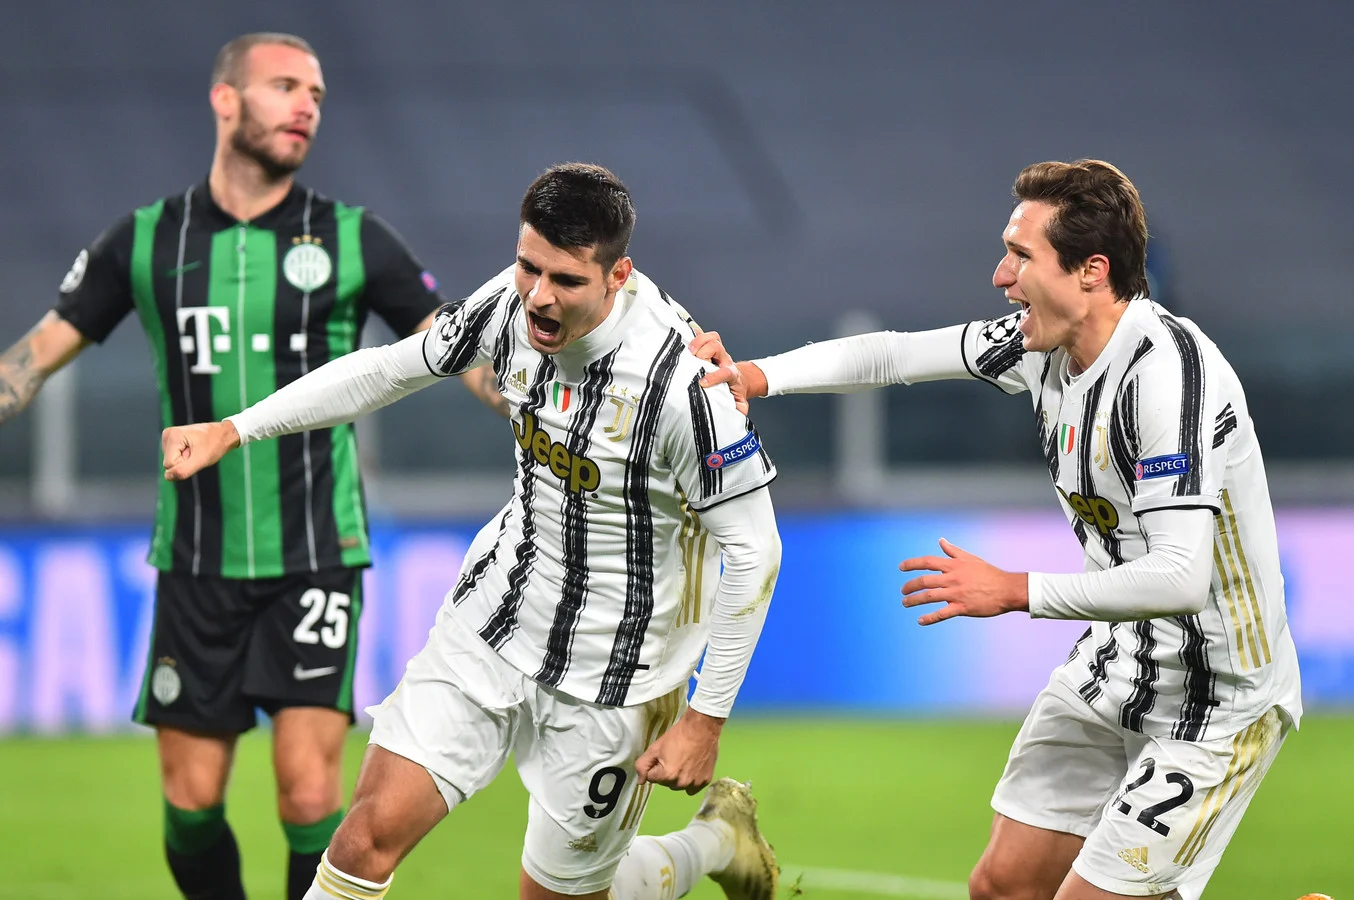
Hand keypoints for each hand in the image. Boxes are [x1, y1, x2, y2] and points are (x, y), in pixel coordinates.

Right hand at [162, 421, 240, 480]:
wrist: (223, 434)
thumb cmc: (214, 445)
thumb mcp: (201, 460)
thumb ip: (183, 470)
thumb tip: (168, 477)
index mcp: (172, 436)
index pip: (169, 465)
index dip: (184, 465)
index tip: (196, 455)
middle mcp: (167, 435)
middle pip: (169, 463)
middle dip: (184, 462)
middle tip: (197, 453)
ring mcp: (169, 438)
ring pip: (172, 461)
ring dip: (185, 460)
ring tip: (196, 451)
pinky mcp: (172, 441)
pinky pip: (174, 458)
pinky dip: (185, 457)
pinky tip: (193, 450)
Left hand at [635, 709, 723, 793]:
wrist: (701, 728)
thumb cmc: (678, 736)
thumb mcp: (655, 748)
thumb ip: (643, 765)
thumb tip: (641, 781)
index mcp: (667, 776)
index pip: (652, 778)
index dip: (656, 766)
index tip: (663, 756)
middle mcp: (681, 784)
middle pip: (666, 783)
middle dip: (666, 773)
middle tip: (674, 757)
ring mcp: (694, 783)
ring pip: (679, 785)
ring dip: (678, 777)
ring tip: (684, 761)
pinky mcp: (705, 781)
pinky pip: (693, 787)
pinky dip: (691, 780)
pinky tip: (693, 767)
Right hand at [687, 331, 766, 413]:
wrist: (738, 380)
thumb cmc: (733, 391)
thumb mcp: (738, 403)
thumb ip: (738, 409)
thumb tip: (737, 415)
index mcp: (731, 374)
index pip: (725, 372)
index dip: (714, 376)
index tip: (703, 383)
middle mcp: (724, 360)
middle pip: (718, 347)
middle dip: (706, 351)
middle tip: (695, 359)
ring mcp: (717, 353)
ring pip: (712, 338)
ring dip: (700, 341)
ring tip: (690, 351)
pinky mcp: (709, 348)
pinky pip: (703, 335)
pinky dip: (694, 334)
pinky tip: (686, 337)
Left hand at [899, 538, 1028, 624]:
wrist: (1007, 589)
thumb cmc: (989, 573)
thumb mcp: (970, 558)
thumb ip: (953, 551)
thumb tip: (941, 540)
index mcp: (954, 565)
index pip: (927, 562)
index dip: (911, 564)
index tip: (901, 568)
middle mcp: (953, 578)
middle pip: (924, 581)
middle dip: (910, 586)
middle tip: (902, 591)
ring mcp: (957, 594)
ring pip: (929, 597)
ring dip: (914, 600)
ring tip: (905, 603)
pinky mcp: (962, 608)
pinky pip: (942, 614)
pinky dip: (929, 618)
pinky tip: (920, 620)